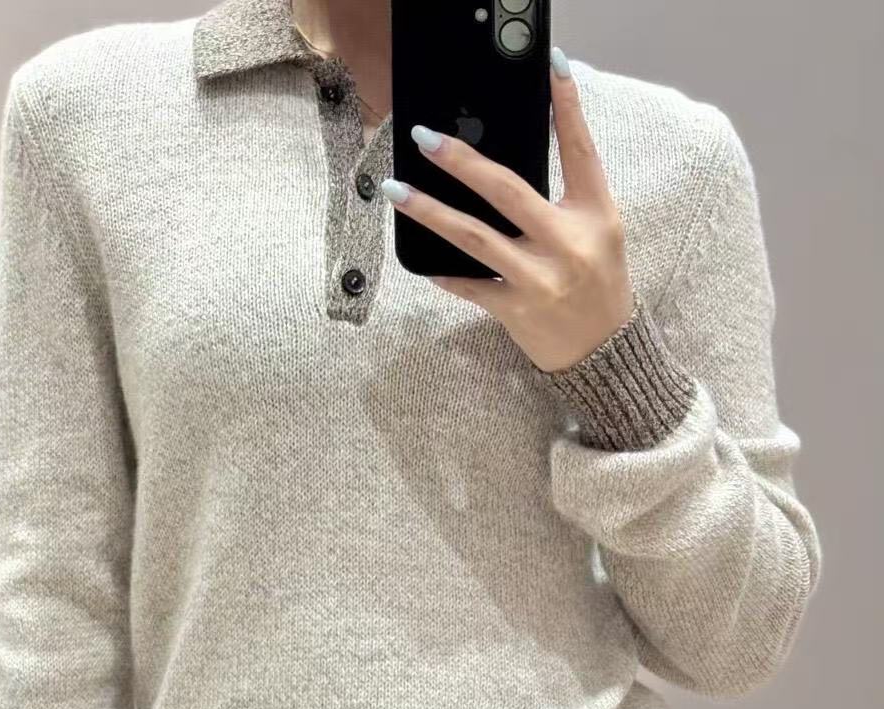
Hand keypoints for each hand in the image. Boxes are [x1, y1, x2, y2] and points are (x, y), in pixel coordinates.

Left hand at [383, 49, 634, 373]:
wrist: (603, 353)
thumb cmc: (598, 284)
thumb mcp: (600, 231)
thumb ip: (568, 193)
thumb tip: (517, 154)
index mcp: (596, 214)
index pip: (580, 149)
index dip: (567, 105)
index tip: (551, 64)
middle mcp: (566, 243)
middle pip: (506, 191)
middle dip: (461, 161)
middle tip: (424, 138)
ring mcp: (538, 279)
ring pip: (473, 237)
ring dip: (429, 211)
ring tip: (395, 190)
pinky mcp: (515, 310)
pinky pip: (469, 285)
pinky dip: (444, 272)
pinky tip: (422, 261)